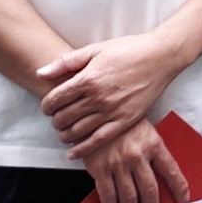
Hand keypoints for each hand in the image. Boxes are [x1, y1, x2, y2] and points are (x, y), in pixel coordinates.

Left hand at [38, 31, 184, 149]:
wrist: (160, 57)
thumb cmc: (128, 50)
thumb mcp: (95, 49)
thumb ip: (66, 62)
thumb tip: (40, 73)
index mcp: (88, 78)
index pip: (55, 99)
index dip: (46, 105)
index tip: (47, 106)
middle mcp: (98, 97)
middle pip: (64, 117)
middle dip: (55, 120)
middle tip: (56, 118)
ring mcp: (112, 111)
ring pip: (78, 131)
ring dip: (65, 134)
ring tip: (63, 132)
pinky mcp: (125, 120)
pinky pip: (99, 140)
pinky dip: (83, 149)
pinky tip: (73, 153)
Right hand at [80, 118, 191, 202]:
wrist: (97, 114)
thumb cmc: (124, 124)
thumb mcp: (146, 132)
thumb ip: (154, 152)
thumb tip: (164, 175)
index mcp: (153, 145)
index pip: (172, 171)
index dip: (179, 187)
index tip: (183, 199)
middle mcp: (137, 156)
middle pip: (150, 190)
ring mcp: (118, 163)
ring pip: (129, 196)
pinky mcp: (100, 168)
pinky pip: (107, 193)